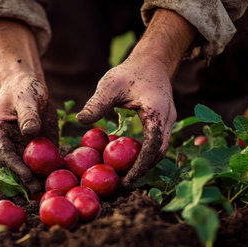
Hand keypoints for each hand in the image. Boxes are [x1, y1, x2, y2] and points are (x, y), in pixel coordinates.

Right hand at [0, 75, 57, 193]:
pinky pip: (39, 162)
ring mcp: (19, 146)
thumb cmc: (24, 88)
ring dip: (36, 180)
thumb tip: (30, 132)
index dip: (16, 167)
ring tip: (48, 191)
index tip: (28, 178)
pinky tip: (57, 179)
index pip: (5, 154)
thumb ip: (28, 114)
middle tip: (39, 192)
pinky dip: (47, 171)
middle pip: (14, 166)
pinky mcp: (33, 147)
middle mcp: (5, 143)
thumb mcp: (27, 98)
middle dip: (26, 180)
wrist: (29, 84)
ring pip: (26, 168)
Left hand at [77, 9, 195, 188]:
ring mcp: (168, 121)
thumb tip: (79, 120)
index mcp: (157, 112)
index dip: (140, 167)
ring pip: (159, 149)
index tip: (126, 181)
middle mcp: (167, 119)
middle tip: (122, 184)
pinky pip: (156, 142)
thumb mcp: (110, 85)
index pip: (152, 146)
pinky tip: (127, 158)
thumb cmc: (130, 71)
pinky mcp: (163, 122)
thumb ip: (97, 103)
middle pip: (159, 153)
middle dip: (143, 170)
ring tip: (124, 175)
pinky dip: (144, 153)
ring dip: (144, 163)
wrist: (152, 61)